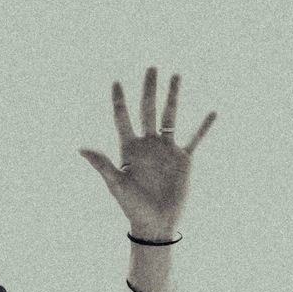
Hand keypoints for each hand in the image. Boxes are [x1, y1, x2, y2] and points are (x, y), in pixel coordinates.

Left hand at [79, 67, 216, 240]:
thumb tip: (81, 148)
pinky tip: (212, 112)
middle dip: (149, 88)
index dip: (119, 100)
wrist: (156, 224)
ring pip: (171, 116)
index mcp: (129, 148)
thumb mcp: (116, 185)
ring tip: (176, 75)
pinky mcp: (183, 160)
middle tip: (151, 67)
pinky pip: (194, 138)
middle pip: (148, 109)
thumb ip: (102, 164)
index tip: (116, 81)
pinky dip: (203, 126)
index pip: (122, 118)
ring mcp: (166, 150)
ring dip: (173, 96)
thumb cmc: (133, 207)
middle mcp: (148, 145)